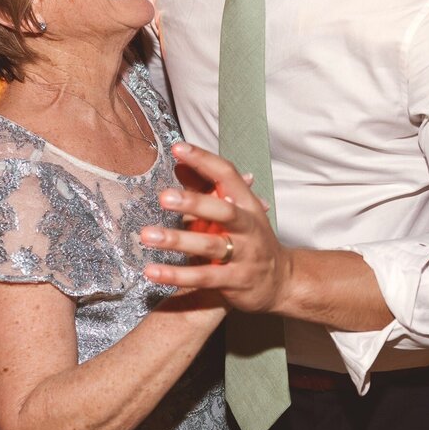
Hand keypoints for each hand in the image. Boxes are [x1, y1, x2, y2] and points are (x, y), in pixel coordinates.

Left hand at [141, 143, 290, 313]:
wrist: (282, 280)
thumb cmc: (251, 239)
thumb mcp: (235, 212)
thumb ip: (206, 190)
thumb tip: (179, 163)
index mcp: (248, 204)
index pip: (228, 175)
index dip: (204, 160)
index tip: (178, 148)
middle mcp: (249, 227)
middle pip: (223, 211)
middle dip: (194, 203)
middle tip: (164, 197)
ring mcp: (245, 255)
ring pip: (210, 246)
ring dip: (177, 241)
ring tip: (147, 235)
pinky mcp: (235, 281)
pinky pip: (204, 277)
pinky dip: (177, 275)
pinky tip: (152, 271)